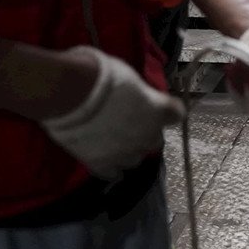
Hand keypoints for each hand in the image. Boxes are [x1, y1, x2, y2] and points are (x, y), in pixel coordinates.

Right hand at [40, 47, 183, 179]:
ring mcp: (124, 152)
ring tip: (115, 142)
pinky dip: (111, 170)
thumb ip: (137, 92)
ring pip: (135, 159)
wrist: (72, 93)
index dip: (166, 111)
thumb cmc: (102, 74)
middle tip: (130, 123)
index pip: (176, 115)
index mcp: (158, 110)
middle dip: (146, 132)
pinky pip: (112, 173)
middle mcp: (147, 135)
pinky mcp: (101, 164)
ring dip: (129, 151)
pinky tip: (106, 162)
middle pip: (155, 140)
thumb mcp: (128, 75)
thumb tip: (133, 93)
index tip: (157, 106)